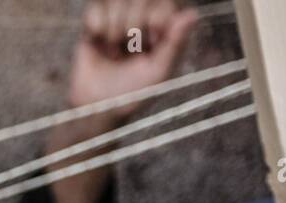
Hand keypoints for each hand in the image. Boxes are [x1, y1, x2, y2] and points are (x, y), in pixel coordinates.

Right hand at [69, 0, 197, 116]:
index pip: (163, 2)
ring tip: (114, 52)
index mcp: (164, 26)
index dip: (157, 18)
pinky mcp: (94, 22)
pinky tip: (99, 43)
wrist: (96, 108)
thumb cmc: (132, 94)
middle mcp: (142, 18)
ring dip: (114, 30)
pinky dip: (97, 27)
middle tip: (130, 50)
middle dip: (133, 25)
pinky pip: (95, 8)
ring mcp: (117, 18)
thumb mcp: (159, 73)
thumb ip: (175, 44)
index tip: (152, 42)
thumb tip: (191, 15)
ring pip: (117, 0)